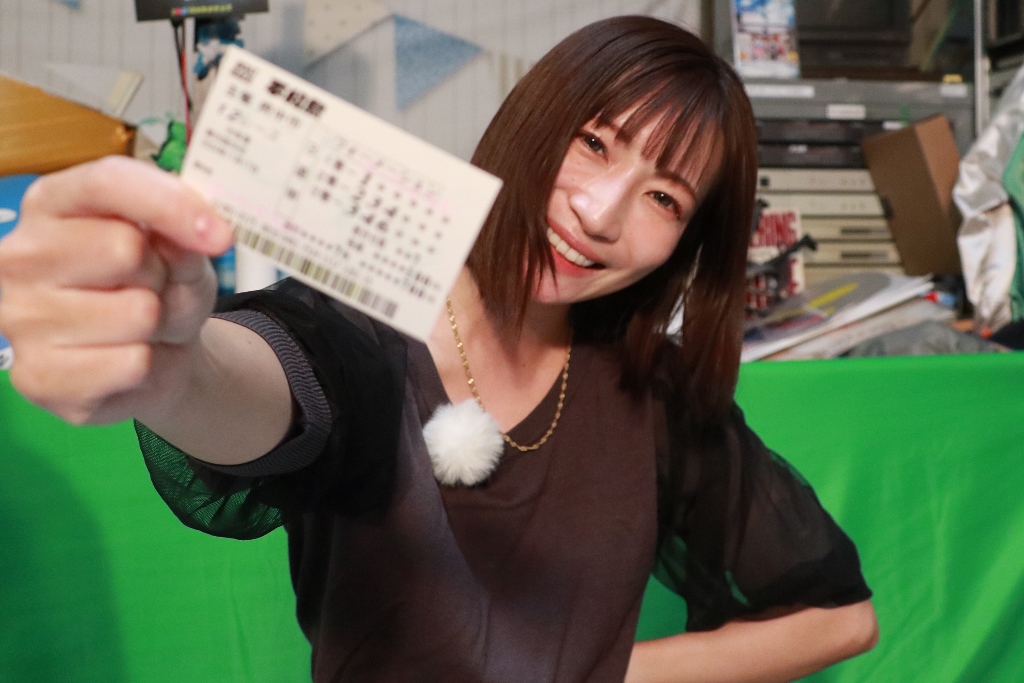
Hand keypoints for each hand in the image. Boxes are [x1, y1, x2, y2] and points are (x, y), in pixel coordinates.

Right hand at [0, 156, 233, 424]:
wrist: (154, 356)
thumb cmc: (160, 288)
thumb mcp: (185, 252)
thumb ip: (185, 236)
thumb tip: (192, 235)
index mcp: (52, 205)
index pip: (107, 182)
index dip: (170, 203)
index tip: (220, 234)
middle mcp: (21, 256)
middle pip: (124, 248)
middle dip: (162, 273)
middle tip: (157, 286)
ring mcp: (20, 318)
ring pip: (135, 313)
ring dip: (159, 323)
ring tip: (145, 325)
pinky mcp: (38, 376)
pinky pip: (130, 364)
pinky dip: (147, 365)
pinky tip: (128, 357)